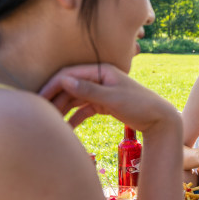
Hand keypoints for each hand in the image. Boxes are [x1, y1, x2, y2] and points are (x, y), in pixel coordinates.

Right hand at [38, 64, 178, 131]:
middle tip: (40, 113)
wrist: (160, 119)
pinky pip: (84, 109)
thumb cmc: (139, 105)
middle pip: (70, 86)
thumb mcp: (113, 98)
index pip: (69, 74)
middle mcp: (99, 78)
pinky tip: (66, 128)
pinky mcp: (104, 104)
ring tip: (50, 122)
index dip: (52, 85)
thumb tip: (63, 79)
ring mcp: (101, 91)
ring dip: (62, 109)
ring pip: (75, 98)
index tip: (39, 99)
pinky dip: (75, 117)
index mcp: (101, 71)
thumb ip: (88, 90)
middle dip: (54, 98)